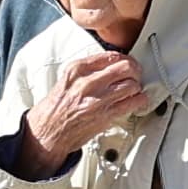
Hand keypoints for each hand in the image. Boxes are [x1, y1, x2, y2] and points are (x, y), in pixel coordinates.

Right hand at [23, 49, 158, 167]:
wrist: (48, 132)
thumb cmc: (55, 109)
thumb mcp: (66, 80)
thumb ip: (86, 71)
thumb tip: (108, 66)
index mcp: (77, 70)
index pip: (110, 56)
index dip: (124, 59)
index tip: (127, 63)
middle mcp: (88, 82)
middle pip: (125, 67)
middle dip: (134, 70)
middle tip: (136, 74)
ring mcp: (98, 99)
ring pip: (132, 85)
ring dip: (136, 87)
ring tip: (134, 89)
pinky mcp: (106, 115)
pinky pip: (132, 103)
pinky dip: (139, 101)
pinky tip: (136, 101)